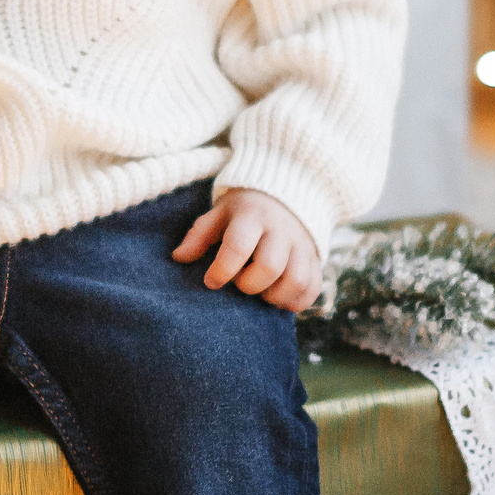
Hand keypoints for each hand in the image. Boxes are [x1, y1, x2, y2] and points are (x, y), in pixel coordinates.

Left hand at [172, 189, 321, 311]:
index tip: (211, 281)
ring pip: (296, 280)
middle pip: (270, 266)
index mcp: (253, 216)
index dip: (222, 269)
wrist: (288, 192)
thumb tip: (178, 257)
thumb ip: (200, 235)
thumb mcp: (221, 213)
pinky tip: (279, 299)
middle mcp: (281, 230)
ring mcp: (302, 245)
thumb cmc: (246, 210)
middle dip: (250, 285)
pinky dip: (296, 302)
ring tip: (261, 293)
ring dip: (275, 296)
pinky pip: (313, 287)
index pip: (238, 245)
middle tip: (240, 283)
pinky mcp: (316, 258)